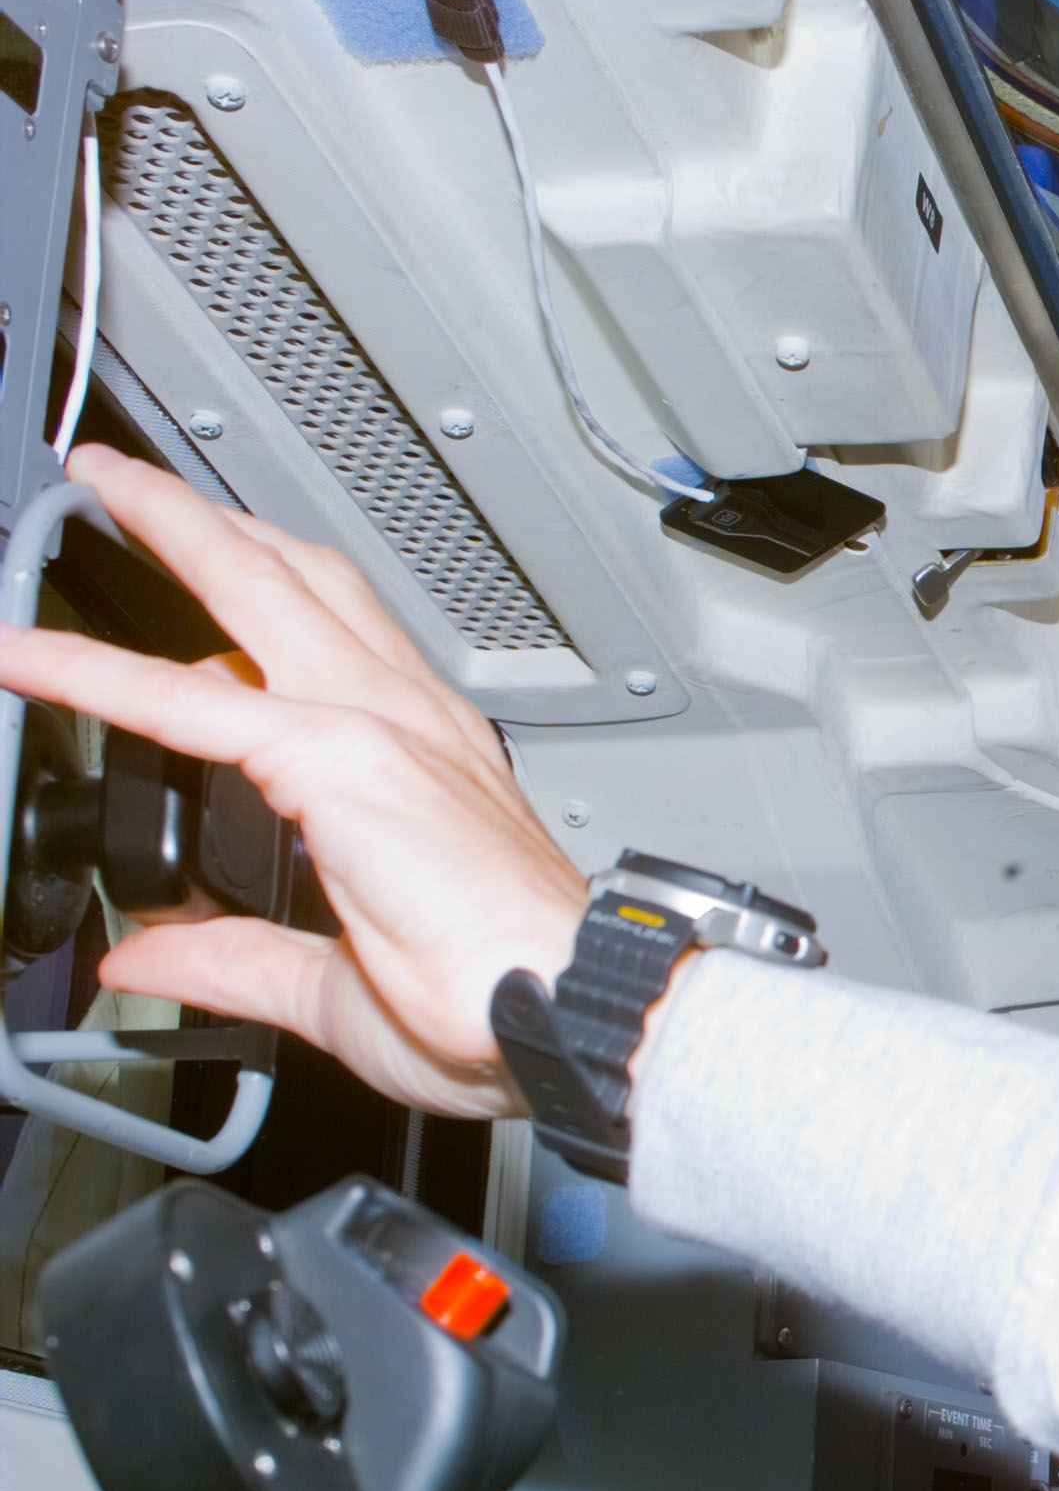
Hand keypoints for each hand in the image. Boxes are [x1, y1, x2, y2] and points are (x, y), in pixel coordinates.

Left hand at [0, 445, 586, 1114]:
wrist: (571, 1011)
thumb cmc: (499, 998)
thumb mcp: (335, 986)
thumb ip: (235, 960)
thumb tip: (149, 957)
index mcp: (423, 762)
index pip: (328, 648)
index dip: (257, 602)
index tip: (203, 575)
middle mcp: (409, 722)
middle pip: (296, 579)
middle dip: (207, 519)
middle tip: (128, 480)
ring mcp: (379, 728)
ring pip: (258, 588)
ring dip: (176, 530)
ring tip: (104, 487)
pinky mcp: (336, 758)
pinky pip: (184, 699)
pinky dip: (90, 670)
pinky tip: (24, 653)